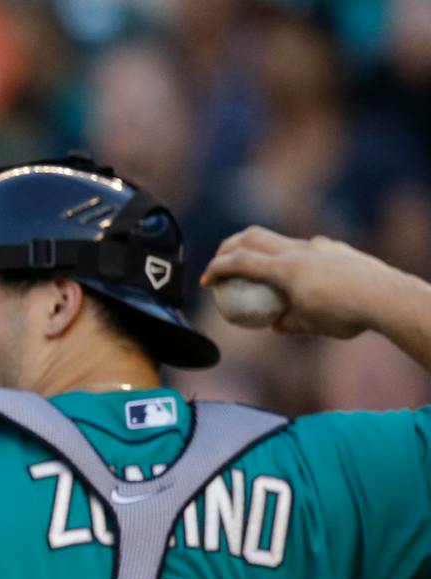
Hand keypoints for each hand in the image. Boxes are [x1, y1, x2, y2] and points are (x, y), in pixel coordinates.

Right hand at [202, 228, 395, 338]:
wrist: (388, 297)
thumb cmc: (346, 316)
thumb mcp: (309, 326)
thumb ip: (286, 322)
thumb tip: (273, 323)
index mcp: (286, 270)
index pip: (240, 261)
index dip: (217, 268)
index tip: (206, 280)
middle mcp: (299, 251)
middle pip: (251, 236)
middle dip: (228, 246)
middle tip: (220, 262)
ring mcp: (317, 246)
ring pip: (278, 240)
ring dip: (260, 251)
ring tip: (259, 271)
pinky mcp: (334, 248)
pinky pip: (304, 249)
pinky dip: (290, 259)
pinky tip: (303, 279)